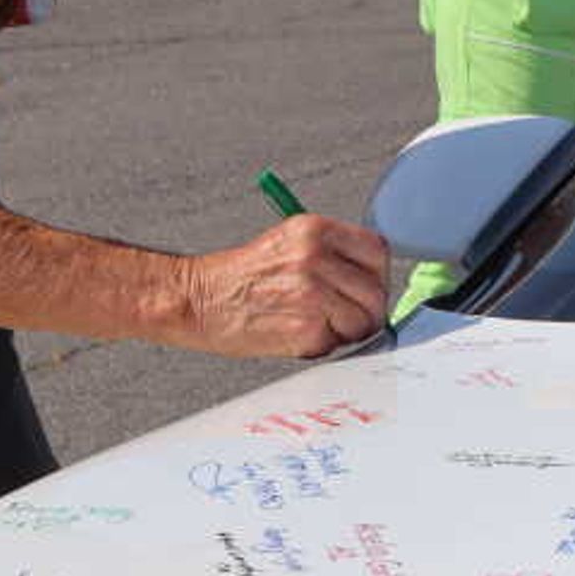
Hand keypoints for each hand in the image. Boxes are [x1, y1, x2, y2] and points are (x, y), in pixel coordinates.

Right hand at [179, 214, 390, 358]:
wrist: (197, 300)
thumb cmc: (240, 277)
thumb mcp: (288, 243)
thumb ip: (332, 254)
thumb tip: (373, 280)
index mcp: (315, 229)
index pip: (377, 251)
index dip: (375, 275)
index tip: (364, 288)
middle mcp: (315, 257)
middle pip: (376, 291)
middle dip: (367, 310)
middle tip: (345, 317)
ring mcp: (312, 293)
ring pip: (363, 321)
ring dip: (346, 331)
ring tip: (316, 325)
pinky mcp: (306, 329)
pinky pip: (338, 343)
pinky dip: (324, 346)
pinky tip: (297, 334)